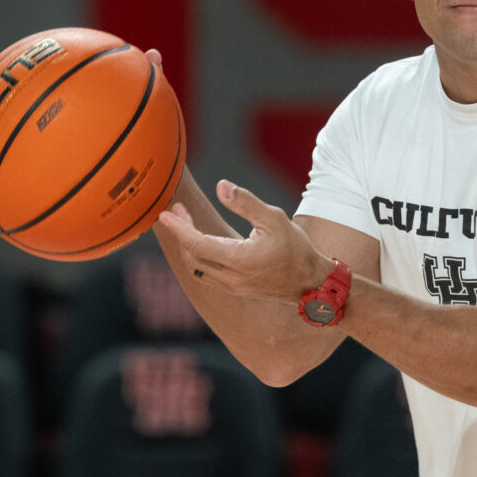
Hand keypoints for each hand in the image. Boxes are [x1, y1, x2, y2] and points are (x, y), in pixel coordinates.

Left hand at [154, 179, 334, 301]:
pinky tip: (203, 240)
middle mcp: (231, 277)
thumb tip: (221, 187)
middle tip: (179, 210)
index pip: (197, 244)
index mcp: (238, 260)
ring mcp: (232, 286)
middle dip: (181, 233)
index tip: (165, 213)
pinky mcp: (236, 289)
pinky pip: (207, 274)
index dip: (179, 228)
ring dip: (188, 246)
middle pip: (192, 256)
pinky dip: (199, 256)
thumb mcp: (274, 218)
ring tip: (188, 223)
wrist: (311, 283)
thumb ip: (246, 203)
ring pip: (197, 268)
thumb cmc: (296, 248)